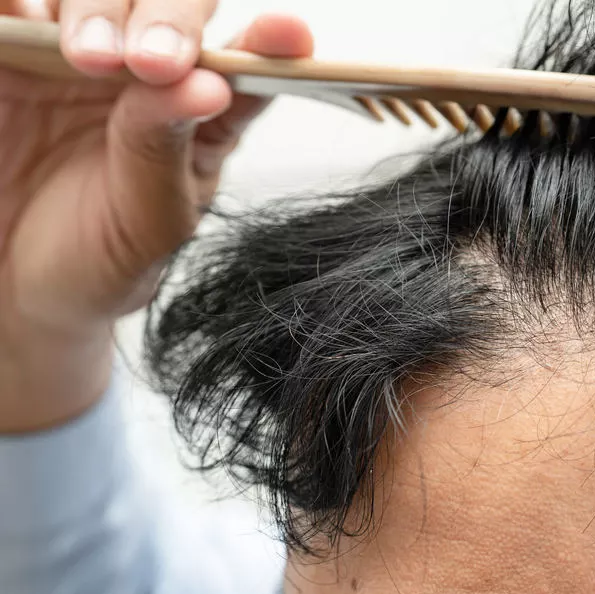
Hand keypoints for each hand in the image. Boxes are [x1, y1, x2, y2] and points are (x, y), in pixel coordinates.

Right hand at [0, 0, 314, 431]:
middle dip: (170, 16)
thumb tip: (206, 86)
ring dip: (99, 8)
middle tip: (154, 62)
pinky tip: (25, 16)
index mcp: (200, 111)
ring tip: (93, 57)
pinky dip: (17, 1)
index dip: (269, 42)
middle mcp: (144, 68)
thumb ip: (168, 151)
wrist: (16, 286)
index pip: (245, 63)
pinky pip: (12, 4)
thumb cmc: (100, 259)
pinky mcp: (11, 48)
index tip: (288, 36)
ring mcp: (75, 51)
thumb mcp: (147, 223)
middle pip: (170, 4)